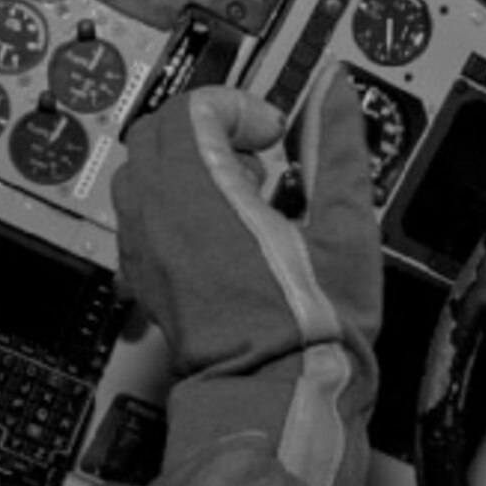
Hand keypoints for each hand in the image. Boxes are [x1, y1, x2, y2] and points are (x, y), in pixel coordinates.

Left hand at [111, 73, 380, 485]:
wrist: (276, 392)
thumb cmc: (312, 326)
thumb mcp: (346, 225)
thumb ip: (340, 147)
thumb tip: (337, 93)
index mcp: (205, 193)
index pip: (194, 107)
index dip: (240, 107)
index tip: (277, 132)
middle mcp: (161, 216)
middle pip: (158, 131)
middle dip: (210, 127)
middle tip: (261, 152)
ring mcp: (145, 249)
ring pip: (141, 172)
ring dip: (187, 162)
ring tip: (242, 191)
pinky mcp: (144, 279)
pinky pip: (139, 216)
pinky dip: (173, 203)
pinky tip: (222, 231)